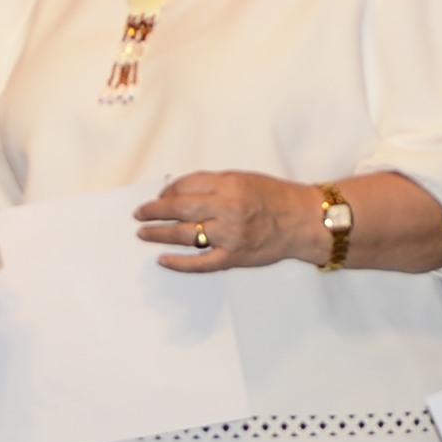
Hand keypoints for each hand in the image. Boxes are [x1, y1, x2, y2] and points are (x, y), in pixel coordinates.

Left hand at [134, 170, 309, 272]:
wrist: (303, 221)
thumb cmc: (275, 197)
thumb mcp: (244, 178)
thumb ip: (213, 184)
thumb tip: (179, 191)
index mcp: (228, 185)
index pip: (186, 186)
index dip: (167, 191)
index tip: (158, 197)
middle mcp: (227, 209)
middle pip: (179, 209)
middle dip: (154, 211)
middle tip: (139, 214)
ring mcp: (229, 235)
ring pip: (185, 235)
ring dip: (159, 234)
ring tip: (143, 233)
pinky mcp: (234, 257)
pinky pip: (200, 263)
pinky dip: (179, 263)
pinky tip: (163, 259)